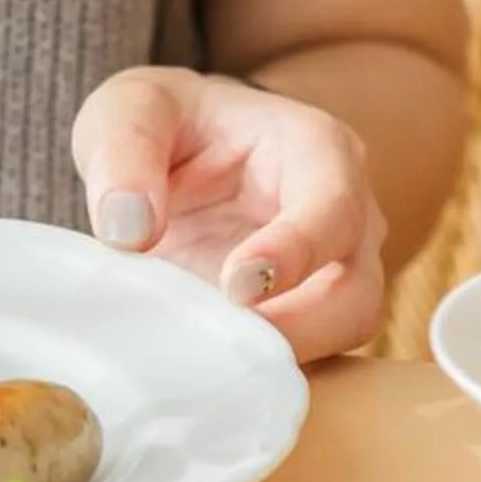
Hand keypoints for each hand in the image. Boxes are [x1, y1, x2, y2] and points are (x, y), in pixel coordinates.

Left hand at [71, 67, 388, 362]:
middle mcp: (343, 215)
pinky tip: (202, 373)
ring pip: (337, 336)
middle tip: (229, 346)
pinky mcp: (299, 317)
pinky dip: (258, 373)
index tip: (238, 286)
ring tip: (208, 364)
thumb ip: (123, 152)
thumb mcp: (131, 108)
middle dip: (302, 328)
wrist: (178, 151)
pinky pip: (300, 357)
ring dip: (280, 359)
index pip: (331, 205)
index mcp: (315, 149)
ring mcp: (329, 273)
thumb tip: (129, 229)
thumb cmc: (169, 121)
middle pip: (357, 292)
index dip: (296, 250)